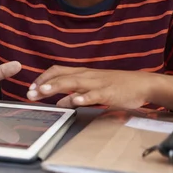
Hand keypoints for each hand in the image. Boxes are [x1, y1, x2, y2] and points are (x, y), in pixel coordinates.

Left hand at [26, 66, 154, 108]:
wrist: (141, 84)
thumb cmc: (115, 86)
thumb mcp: (92, 87)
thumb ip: (75, 93)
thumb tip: (58, 102)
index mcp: (82, 73)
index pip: (57, 71)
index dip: (43, 78)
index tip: (31, 87)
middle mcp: (87, 76)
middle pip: (61, 76)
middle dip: (44, 84)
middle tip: (30, 93)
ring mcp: (97, 84)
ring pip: (74, 83)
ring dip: (57, 87)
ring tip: (44, 92)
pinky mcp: (108, 93)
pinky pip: (94, 95)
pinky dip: (84, 98)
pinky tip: (75, 102)